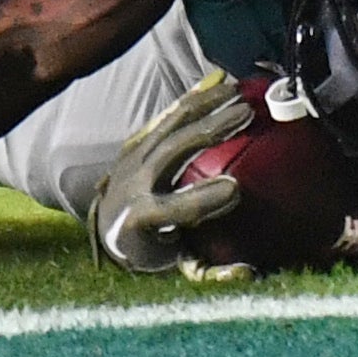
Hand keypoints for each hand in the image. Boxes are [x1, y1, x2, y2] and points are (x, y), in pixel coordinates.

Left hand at [87, 71, 254, 273]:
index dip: (200, 200)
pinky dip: (194, 98)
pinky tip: (220, 82)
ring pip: (169, 125)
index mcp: (140, 219)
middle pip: (171, 152)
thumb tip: (251, 274)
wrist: (106, 224)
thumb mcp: (174, 267)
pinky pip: (167, 116)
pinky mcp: (138, 141)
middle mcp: (133, 183)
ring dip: (205, 107)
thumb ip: (210, 271)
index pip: (169, 208)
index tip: (236, 190)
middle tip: (245, 116)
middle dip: (207, 131)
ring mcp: (134, 157)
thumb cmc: (152, 249)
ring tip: (238, 94)